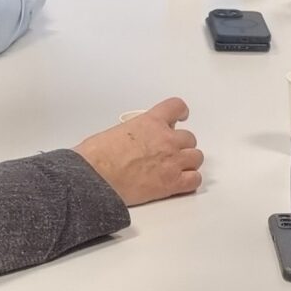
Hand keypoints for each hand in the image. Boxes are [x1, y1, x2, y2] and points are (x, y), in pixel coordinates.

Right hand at [77, 97, 202, 205]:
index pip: (176, 107)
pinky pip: (194, 180)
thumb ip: (135, 133)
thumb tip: (134, 141)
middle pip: (189, 138)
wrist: (94, 178)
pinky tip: (182, 182)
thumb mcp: (116, 132)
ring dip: (188, 162)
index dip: (181, 112)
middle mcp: (166, 139)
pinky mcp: (172, 183)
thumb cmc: (97, 157)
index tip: (182, 116)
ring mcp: (172, 161)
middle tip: (170, 152)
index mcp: (151, 122)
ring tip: (176, 168)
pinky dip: (190, 181)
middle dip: (181, 145)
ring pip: (196, 157)